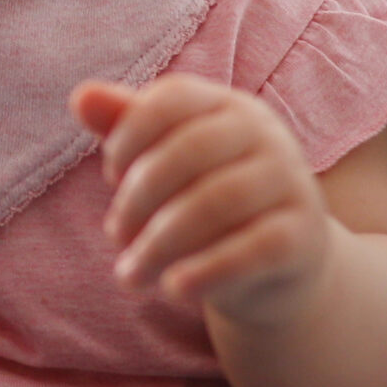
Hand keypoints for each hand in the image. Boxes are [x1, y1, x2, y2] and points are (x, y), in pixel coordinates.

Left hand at [71, 76, 334, 324]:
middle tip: (115, 236)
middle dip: (138, 197)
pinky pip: (253, 248)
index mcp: (228, 106)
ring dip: (159, 244)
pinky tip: (172, 289)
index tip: (110, 177)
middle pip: (190, 151)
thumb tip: (81, 97)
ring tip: (130, 276)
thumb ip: (126, 127)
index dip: (128, 136)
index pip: (171, 99)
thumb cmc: (207, 200)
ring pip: (216, 202)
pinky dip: (206, 271)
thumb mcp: (167, 162)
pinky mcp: (305, 235)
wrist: (278, 264)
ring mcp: (291, 182)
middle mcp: (267, 134)